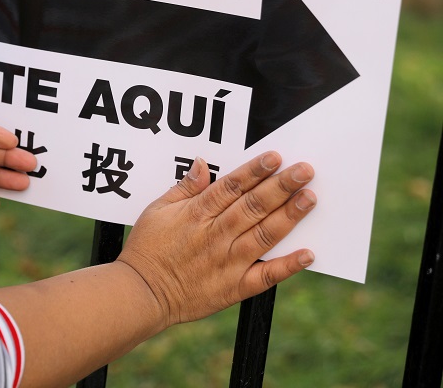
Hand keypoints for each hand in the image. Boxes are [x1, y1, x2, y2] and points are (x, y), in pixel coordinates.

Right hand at [117, 152, 316, 327]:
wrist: (143, 293)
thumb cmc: (147, 249)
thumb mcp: (156, 211)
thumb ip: (184, 188)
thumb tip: (203, 163)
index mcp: (197, 214)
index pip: (232, 187)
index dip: (255, 170)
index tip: (275, 157)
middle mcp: (216, 235)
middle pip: (253, 206)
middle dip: (281, 186)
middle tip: (304, 170)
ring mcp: (228, 262)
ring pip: (264, 235)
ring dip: (289, 216)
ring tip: (309, 198)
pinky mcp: (235, 287)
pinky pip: (266, 276)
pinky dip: (288, 266)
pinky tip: (308, 254)